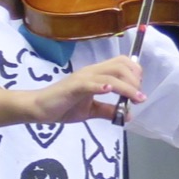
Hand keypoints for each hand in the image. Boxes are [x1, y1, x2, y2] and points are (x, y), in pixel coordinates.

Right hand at [20, 56, 144, 123]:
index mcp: (96, 74)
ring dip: (126, 86)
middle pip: (120, 65)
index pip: (121, 63)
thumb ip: (108, 110)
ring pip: (110, 75)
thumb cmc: (63, 107)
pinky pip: (89, 83)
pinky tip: (109, 90)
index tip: (139, 90)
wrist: (39, 109)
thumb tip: (128, 115)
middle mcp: (91, 72)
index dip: (135, 73)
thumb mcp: (90, 111)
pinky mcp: (73, 87)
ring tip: (135, 99)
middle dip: (135, 79)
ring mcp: (82, 78)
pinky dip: (101, 86)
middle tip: (139, 97)